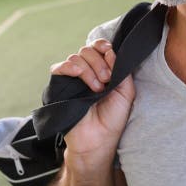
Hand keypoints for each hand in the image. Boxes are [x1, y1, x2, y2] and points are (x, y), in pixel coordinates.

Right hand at [49, 39, 134, 168]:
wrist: (99, 139)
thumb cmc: (113, 118)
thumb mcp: (126, 92)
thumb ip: (121, 70)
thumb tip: (111, 51)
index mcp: (102, 70)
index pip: (99, 47)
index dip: (103, 46)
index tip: (110, 52)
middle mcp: (86, 72)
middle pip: (87, 50)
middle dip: (99, 62)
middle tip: (107, 80)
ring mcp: (72, 79)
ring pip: (75, 58)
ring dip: (89, 69)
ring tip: (97, 88)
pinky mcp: (59, 87)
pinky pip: (58, 68)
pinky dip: (70, 67)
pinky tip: (79, 76)